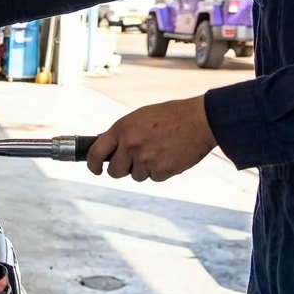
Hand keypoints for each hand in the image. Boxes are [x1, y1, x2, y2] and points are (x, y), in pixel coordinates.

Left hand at [86, 96, 216, 181]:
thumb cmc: (170, 116)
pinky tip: (169, 156)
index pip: (96, 153)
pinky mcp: (161, 171)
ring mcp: (146, 160)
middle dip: (122, 169)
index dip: (93, 165)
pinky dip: (160, 170)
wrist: (200, 120)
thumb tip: (106, 147)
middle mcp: (130, 145)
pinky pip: (154, 178)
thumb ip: (122, 133)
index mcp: (122, 129)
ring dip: (144, 168)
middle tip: (133, 161)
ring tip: (159, 150)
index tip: (96, 169)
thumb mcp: (139, 117)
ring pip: (136, 176)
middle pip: (115, 172)